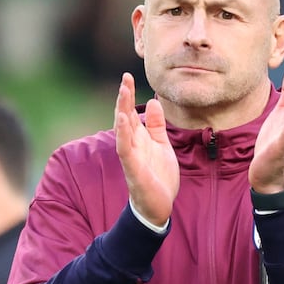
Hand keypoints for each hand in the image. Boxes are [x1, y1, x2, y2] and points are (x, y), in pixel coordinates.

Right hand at [114, 73, 179, 225]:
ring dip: (122, 110)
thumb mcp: (162, 145)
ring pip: (123, 129)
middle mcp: (132, 144)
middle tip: (125, 77)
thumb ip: (157, 125)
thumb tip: (153, 101)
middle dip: (124, 97)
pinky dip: (123, 133)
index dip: (129, 95)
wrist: (158, 206)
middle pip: (124, 116)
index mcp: (139, 138)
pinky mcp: (133, 168)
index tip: (127, 76)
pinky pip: (125, 148)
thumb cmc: (159, 176)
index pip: (131, 112)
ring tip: (123, 91)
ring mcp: (130, 156)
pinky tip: (123, 119)